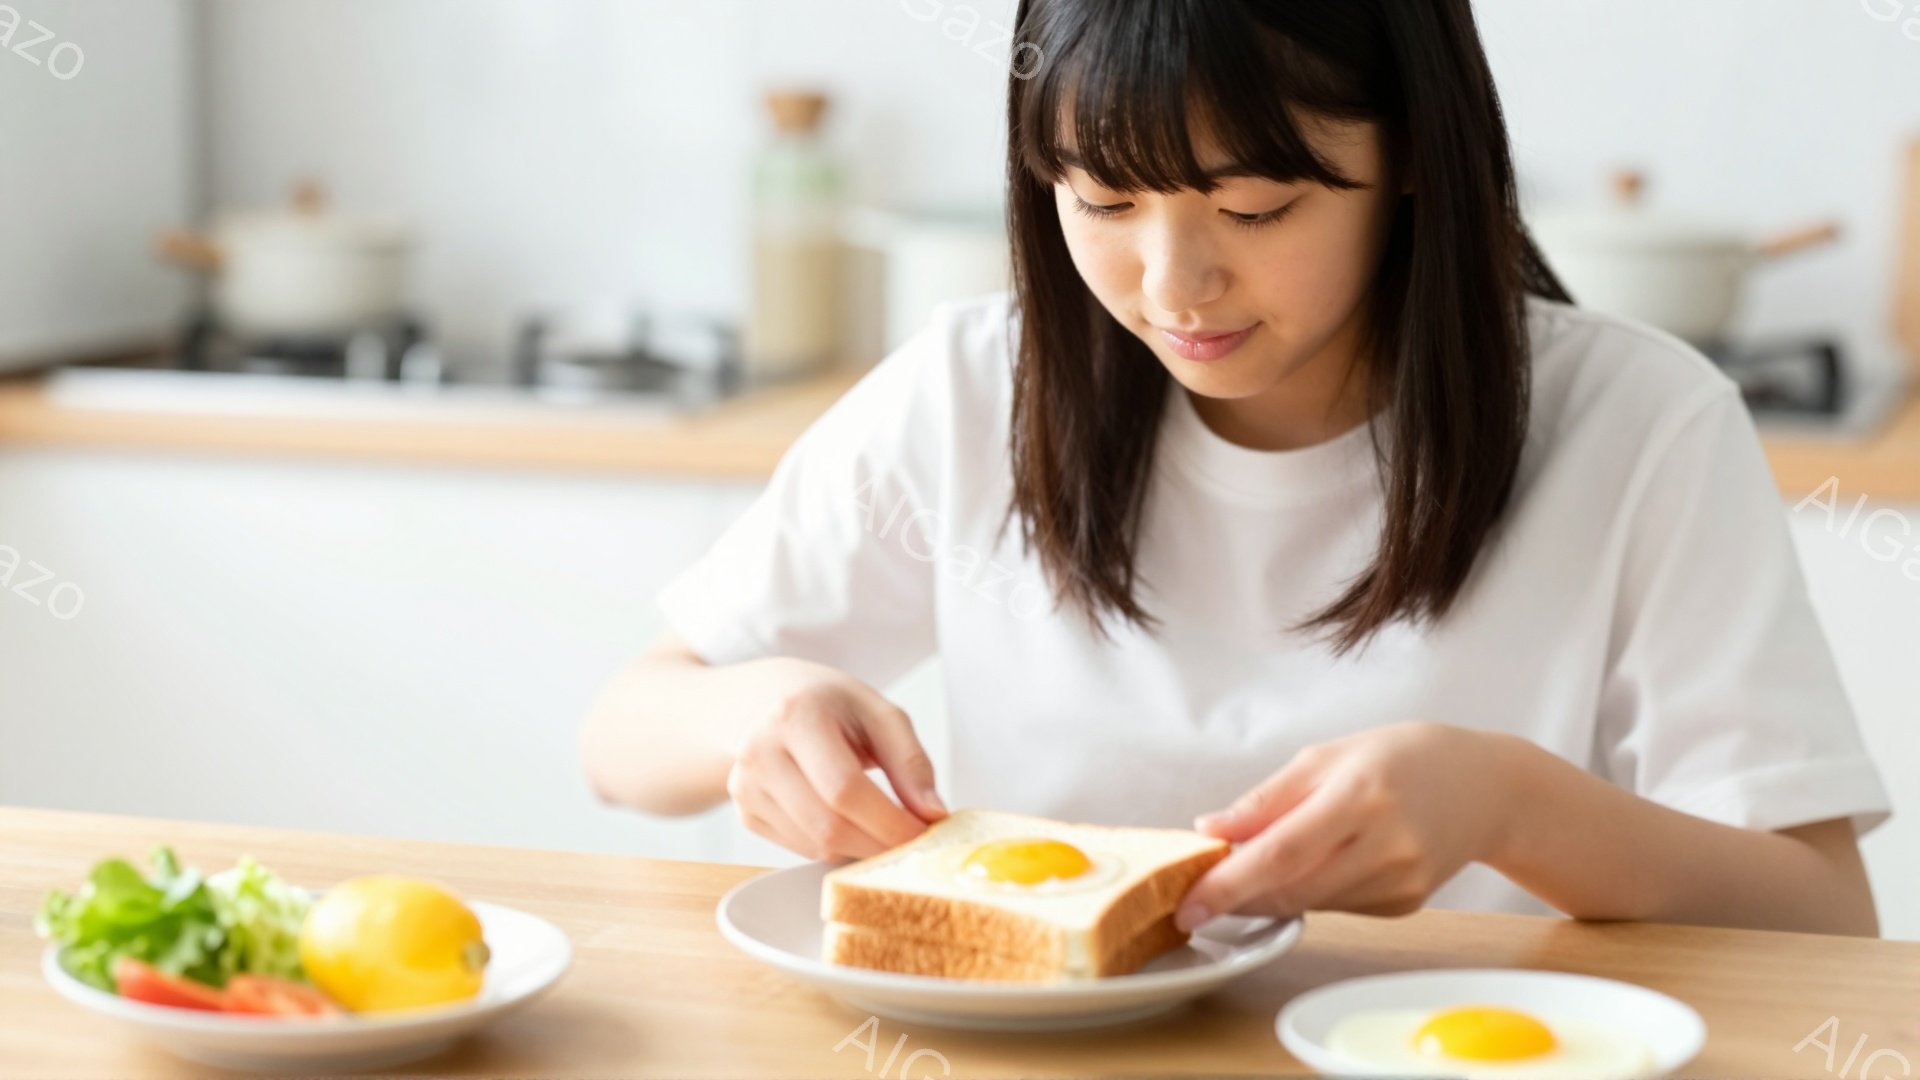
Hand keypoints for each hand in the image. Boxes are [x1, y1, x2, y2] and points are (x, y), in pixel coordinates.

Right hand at [726, 658, 947, 861]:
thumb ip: (910, 761)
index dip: (888, 821)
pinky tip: (848, 821)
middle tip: (911, 844)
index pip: (844, 788)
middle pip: (827, 826)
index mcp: (795, 717)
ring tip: (883, 828)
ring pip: (815, 845)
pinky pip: (801, 848)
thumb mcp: (877, 712)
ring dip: (859, 848)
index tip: (923, 834)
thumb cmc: (826, 704)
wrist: (763, 701)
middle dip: (878, 845)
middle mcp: (759, 753)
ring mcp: (746, 787)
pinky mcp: (746, 813)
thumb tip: (932, 813)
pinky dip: (834, 845)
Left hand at [1175, 722, 1520, 929]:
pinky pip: (1340, 907)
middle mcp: (1386, 844)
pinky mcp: (1407, 904)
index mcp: (1360, 795)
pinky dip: (1312, 893)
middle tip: (1199, 896)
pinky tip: (1320, 865)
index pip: (1280, 852)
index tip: (1188, 904)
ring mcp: (1402, 880)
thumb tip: (1209, 828)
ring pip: (1312, 903)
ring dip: (1270, 895)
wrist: (1485, 786)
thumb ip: (1267, 798)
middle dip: (1238, 897)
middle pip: (1292, 888)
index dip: (1229, 883)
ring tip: (1253, 869)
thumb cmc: (1399, 758)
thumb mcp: (1327, 756)